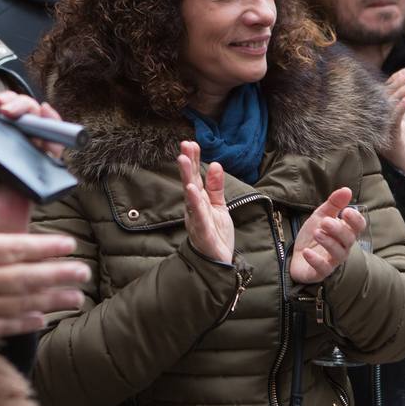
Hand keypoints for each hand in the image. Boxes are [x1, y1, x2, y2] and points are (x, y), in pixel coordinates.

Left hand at [0, 78, 65, 235]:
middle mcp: (1, 140)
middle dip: (8, 98)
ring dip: (28, 106)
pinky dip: (54, 123)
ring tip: (16, 114)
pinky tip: (47, 115)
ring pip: (32, 117)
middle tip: (0, 107)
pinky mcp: (40, 163)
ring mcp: (22, 150)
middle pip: (11, 107)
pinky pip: (53, 139)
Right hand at [0, 186, 88, 339]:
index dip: (44, 247)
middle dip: (58, 274)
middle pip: (26, 276)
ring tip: (76, 297)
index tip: (68, 244)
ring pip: (22, 303)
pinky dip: (25, 322)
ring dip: (52, 300)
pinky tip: (43, 319)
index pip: (13, 247)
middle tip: (84, 272)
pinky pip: (4, 326)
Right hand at [178, 141, 234, 262]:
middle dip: (188, 164)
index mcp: (199, 201)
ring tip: (185, 161)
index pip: (195, 177)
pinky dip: (194, 203)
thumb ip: (216, 187)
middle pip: (190, 182)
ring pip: (191, 196)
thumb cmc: (215, 233)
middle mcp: (195, 208)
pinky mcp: (202, 231)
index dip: (193, 160)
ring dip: (187, 178)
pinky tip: (192, 190)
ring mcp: (197, 219)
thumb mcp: (219, 206)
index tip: (191, 143)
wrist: (217, 262)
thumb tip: (215, 164)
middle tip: (185, 146)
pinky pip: (198, 215)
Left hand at [290, 188, 366, 284]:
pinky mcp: (319, 272)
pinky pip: (322, 269)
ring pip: (337, 254)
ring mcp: (332, 261)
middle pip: (348, 240)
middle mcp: (342, 248)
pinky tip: (307, 252)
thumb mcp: (321, 216)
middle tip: (325, 222)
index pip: (358, 227)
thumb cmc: (312, 235)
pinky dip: (315, 260)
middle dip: (338, 230)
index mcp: (345, 233)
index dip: (355, 220)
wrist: (294, 255)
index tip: (346, 211)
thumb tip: (347, 189)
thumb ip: (334, 204)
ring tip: (317, 233)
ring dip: (328, 242)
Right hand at [379, 69, 404, 174]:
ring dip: (402, 92)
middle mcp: (376, 120)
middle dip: (401, 82)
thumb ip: (401, 103)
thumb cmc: (401, 146)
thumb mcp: (402, 120)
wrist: (403, 170)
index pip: (384, 91)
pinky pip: (392, 122)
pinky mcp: (388, 140)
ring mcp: (381, 130)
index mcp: (379, 114)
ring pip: (388, 106)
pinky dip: (399, 110)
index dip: (396, 79)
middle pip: (385, 96)